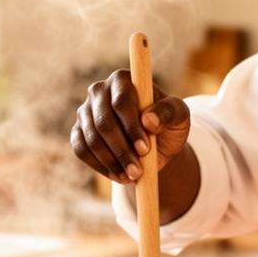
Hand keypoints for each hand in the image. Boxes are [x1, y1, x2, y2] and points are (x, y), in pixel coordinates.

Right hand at [70, 69, 190, 183]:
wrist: (154, 143)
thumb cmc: (168, 123)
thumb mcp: (179, 116)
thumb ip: (169, 112)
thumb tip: (149, 120)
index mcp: (123, 80)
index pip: (122, 101)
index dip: (131, 127)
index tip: (145, 149)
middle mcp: (99, 91)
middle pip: (104, 122)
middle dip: (121, 150)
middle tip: (137, 171)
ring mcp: (85, 111)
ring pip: (91, 139)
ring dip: (111, 162)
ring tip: (131, 176)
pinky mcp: (78, 131)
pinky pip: (81, 150)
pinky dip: (99, 166)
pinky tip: (117, 175)